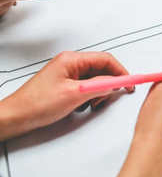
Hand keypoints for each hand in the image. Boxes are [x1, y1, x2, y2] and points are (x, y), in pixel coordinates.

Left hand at [0, 51, 129, 140]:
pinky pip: (85, 87)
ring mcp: (67, 74)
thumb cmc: (36, 104)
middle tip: (108, 98)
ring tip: (90, 104)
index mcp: (72, 60)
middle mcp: (70, 64)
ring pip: (94, 80)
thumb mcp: (75, 94)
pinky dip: (89, 97)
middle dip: (108, 84)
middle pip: (101, 69)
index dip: (120, 71)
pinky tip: (82, 106)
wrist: (16, 117)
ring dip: (98, 93)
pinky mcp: (65, 84)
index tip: (130, 83)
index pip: (106, 59)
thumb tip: (116, 82)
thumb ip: (99, 86)